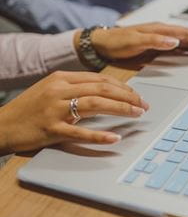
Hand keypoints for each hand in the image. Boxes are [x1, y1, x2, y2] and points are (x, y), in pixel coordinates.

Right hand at [0, 71, 148, 154]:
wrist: (3, 124)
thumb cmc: (30, 108)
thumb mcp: (52, 90)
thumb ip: (76, 88)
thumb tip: (105, 91)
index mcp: (61, 78)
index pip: (100, 79)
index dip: (122, 87)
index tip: (137, 95)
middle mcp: (59, 90)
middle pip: (102, 89)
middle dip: (128, 97)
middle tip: (144, 105)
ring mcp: (55, 109)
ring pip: (95, 105)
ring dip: (121, 109)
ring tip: (137, 114)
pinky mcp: (51, 129)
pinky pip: (80, 132)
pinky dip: (100, 135)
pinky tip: (115, 138)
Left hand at [74, 22, 187, 66]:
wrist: (103, 44)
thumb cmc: (117, 42)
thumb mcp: (135, 41)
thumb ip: (155, 41)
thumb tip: (175, 41)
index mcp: (159, 29)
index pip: (186, 33)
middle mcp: (161, 32)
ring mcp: (159, 38)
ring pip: (183, 41)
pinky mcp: (156, 45)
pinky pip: (176, 47)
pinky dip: (186, 51)